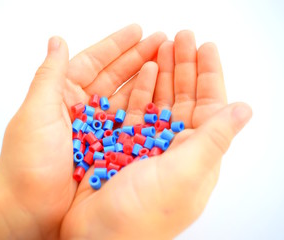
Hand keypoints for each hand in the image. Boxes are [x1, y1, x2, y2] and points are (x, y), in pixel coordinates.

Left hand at [0, 24, 165, 238]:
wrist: (29, 208)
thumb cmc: (28, 160)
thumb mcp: (38, 111)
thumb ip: (50, 75)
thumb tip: (57, 40)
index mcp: (63, 96)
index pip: (93, 63)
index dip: (116, 46)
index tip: (138, 32)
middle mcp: (82, 110)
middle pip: (114, 78)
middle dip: (138, 58)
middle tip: (162, 42)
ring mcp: (98, 130)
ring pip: (125, 99)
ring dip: (146, 80)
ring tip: (167, 63)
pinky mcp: (108, 150)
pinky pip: (129, 125)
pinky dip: (145, 111)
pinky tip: (161, 98)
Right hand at [61, 31, 251, 238]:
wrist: (98, 237)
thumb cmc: (144, 213)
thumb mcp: (186, 172)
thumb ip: (214, 138)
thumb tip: (244, 109)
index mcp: (196, 154)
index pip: (209, 104)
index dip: (209, 74)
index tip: (205, 47)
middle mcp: (174, 148)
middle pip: (183, 97)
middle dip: (184, 66)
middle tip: (181, 37)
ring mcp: (147, 144)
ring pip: (159, 100)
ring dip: (162, 72)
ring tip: (161, 46)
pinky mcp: (123, 144)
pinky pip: (134, 111)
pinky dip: (139, 90)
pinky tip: (143, 73)